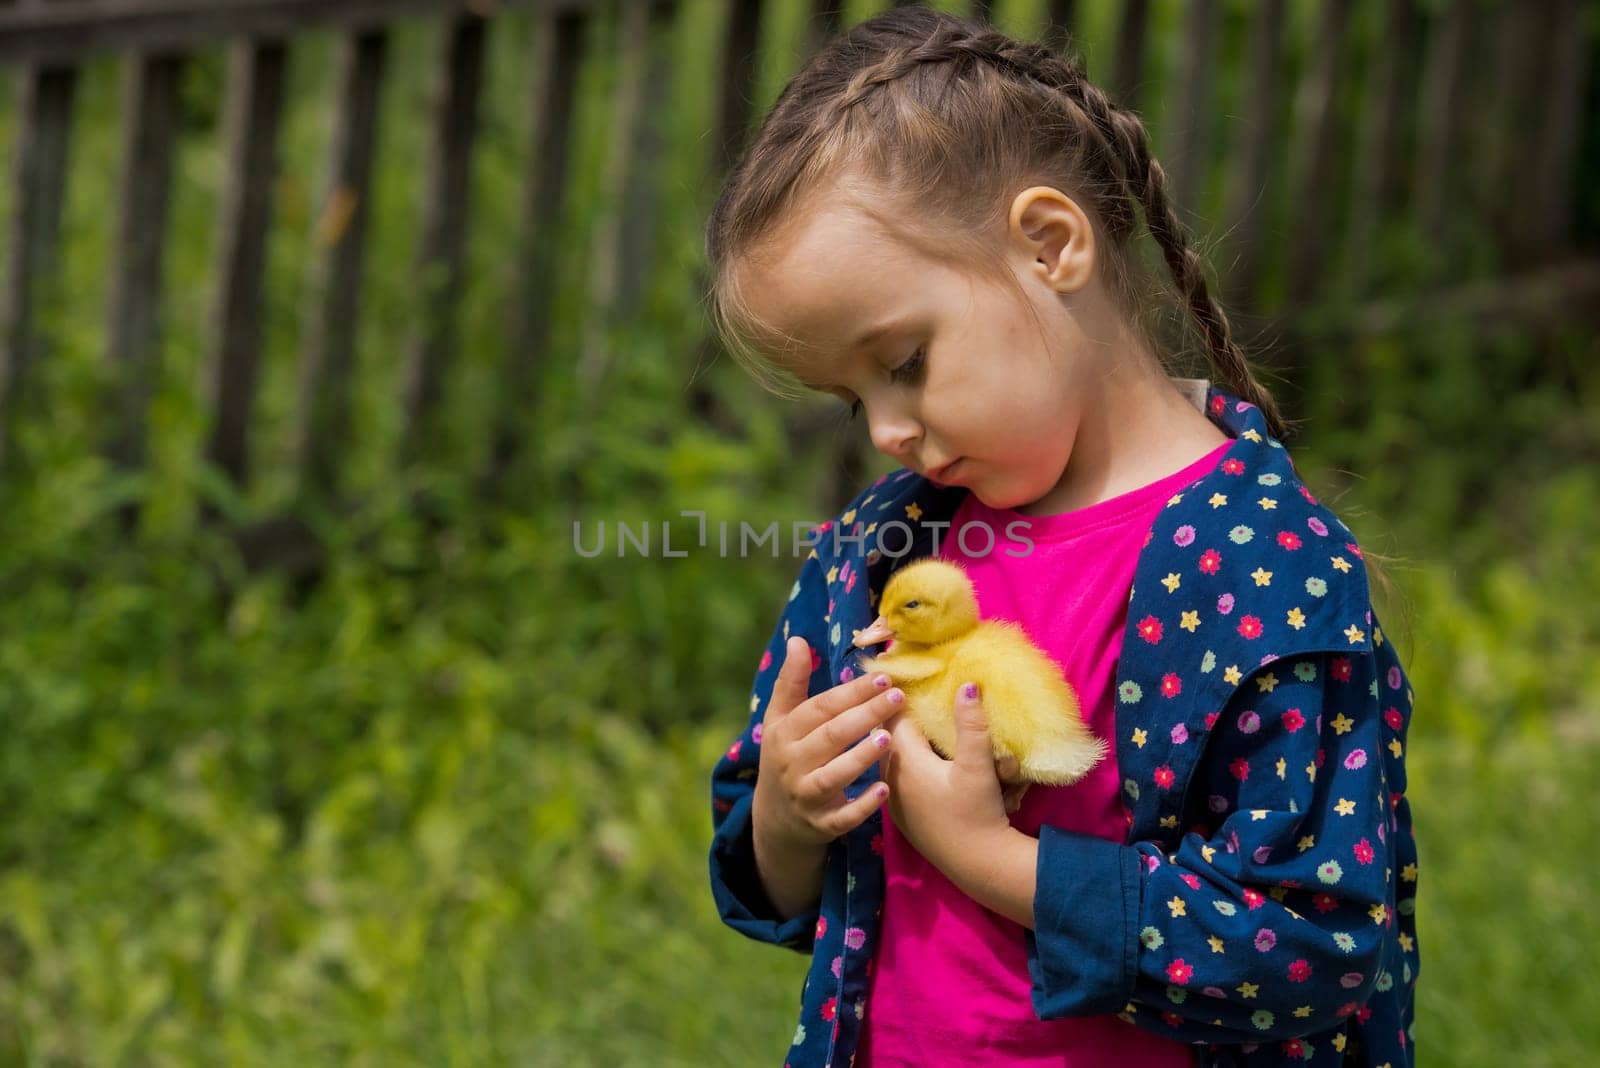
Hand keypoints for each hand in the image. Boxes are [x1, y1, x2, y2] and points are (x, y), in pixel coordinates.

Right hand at [752, 637, 901, 851]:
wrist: (776, 818)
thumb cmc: (787, 756)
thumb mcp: (781, 720)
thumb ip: (791, 681)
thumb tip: (798, 640)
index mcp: (784, 734)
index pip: (820, 708)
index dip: (850, 692)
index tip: (882, 677)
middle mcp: (792, 765)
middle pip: (830, 737)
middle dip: (864, 716)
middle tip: (898, 698)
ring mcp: (805, 797)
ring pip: (833, 776)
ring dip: (860, 757)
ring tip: (888, 737)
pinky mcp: (820, 825)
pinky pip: (842, 817)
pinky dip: (862, 805)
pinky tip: (885, 789)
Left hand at [882, 682, 1013, 875]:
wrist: (976, 866)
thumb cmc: (976, 814)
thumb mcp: (978, 766)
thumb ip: (971, 724)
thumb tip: (967, 684)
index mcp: (904, 760)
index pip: (893, 714)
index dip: (901, 692)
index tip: (909, 672)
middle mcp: (890, 776)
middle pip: (890, 733)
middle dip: (902, 713)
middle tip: (915, 691)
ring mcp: (892, 797)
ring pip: (894, 755)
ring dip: (906, 738)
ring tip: (920, 721)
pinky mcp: (901, 813)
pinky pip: (899, 774)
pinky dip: (910, 761)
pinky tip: (928, 760)